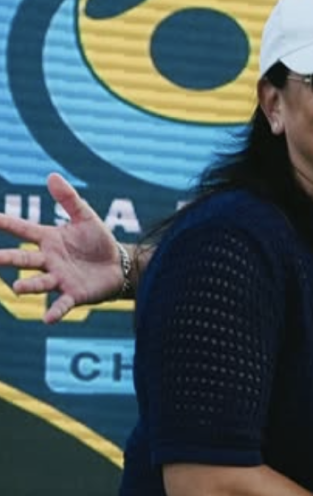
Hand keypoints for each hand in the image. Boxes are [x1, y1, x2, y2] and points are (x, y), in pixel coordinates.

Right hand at [0, 173, 123, 321]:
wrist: (119, 265)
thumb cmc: (98, 241)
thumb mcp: (86, 216)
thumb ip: (69, 199)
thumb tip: (52, 175)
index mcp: (49, 239)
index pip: (23, 229)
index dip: (6, 224)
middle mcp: (50, 260)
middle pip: (24, 258)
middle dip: (7, 258)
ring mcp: (60, 278)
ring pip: (40, 282)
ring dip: (29, 286)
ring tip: (17, 288)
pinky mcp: (75, 294)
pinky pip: (63, 304)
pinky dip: (55, 311)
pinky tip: (48, 319)